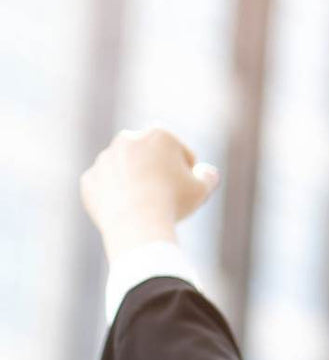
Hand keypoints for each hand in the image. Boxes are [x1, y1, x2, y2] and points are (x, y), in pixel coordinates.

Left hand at [79, 127, 219, 258]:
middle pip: (149, 157)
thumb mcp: (203, 189)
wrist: (135, 224)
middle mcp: (128, 140)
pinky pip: (105, 188)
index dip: (188, 171)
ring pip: (125, 171)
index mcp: (159, 135)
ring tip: (146, 206)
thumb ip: (208, 177)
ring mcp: (105, 159)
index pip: (180, 151)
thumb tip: (205, 172)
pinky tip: (127, 211)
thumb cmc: (173, 203)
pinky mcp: (88, 179)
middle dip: (157, 170)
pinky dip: (114, 197)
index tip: (189, 189)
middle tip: (166, 195)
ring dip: (134, 183)